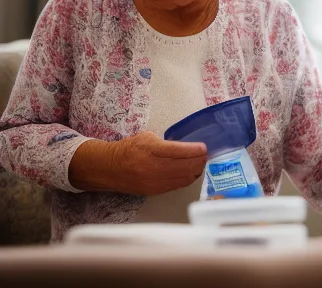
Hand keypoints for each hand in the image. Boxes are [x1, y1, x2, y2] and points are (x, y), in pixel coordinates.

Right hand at [69, 131, 206, 195]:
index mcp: (151, 149)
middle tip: (205, 155)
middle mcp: (154, 167)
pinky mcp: (155, 191)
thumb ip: (167, 143)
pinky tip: (190, 172)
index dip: (197, 150)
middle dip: (200, 160)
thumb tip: (187, 148)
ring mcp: (155, 181)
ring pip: (186, 178)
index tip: (204, 147)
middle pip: (188, 166)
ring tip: (200, 164)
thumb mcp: (147, 137)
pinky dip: (187, 178)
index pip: (181, 151)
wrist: (109, 168)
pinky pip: (178, 185)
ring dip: (196, 170)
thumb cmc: (130, 148)